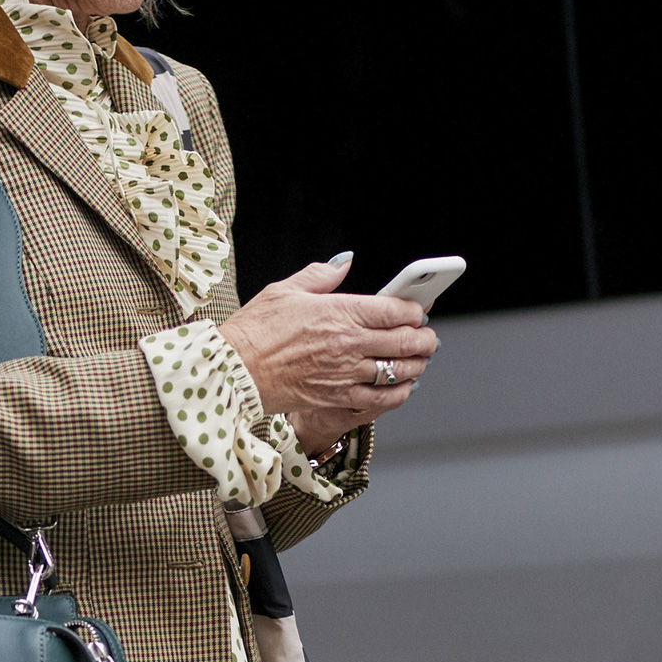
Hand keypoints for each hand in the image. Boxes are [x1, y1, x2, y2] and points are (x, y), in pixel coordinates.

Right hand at [220, 257, 436, 454]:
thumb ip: (321, 275)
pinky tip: (402, 387)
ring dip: (416, 366)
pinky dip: (399, 393)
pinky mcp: (338, 398)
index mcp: (339, 312)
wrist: (234, 373)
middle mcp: (348, 344)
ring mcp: (345, 374)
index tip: (418, 310)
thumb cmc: (254, 331)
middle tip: (428, 337)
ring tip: (419, 361)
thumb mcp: (285, 290)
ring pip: (399, 371)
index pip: (395, 309)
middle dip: (425, 338)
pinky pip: (382, 399)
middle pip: (406, 341)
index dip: (415, 310)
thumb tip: (344, 262)